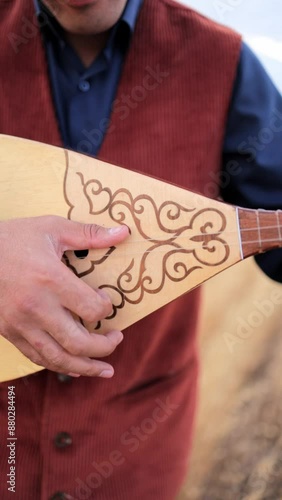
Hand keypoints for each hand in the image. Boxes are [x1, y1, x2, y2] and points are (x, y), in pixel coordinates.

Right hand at [0, 216, 128, 377]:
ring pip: (58, 358)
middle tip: (116, 339)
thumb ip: (89, 234)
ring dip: (86, 367)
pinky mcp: (8, 331)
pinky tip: (74, 368)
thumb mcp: (53, 228)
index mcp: (50, 279)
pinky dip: (59, 366)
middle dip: (105, 346)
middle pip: (78, 342)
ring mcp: (20, 323)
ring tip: (105, 369)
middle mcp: (35, 306)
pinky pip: (37, 357)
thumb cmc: (15, 238)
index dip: (106, 308)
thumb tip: (124, 232)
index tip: (106, 301)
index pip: (91, 308)